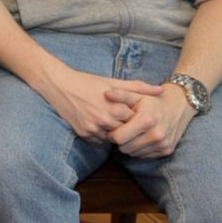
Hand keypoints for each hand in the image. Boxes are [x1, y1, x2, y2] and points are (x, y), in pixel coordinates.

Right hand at [37, 67, 164, 141]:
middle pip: (126, 132)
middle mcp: (104, 120)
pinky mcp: (83, 134)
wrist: (59, 85)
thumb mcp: (114, 82)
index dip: (137, 118)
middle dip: (128, 127)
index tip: (136, 113)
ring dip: (115, 132)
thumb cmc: (88, 82)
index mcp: (115, 107)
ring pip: (113, 139)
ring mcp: (93, 129)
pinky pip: (100, 141)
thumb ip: (139, 88)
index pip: (137, 121)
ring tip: (112, 121)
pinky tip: (100, 124)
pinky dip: (102, 135)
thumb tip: (161, 91)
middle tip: (125, 118)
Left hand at [107, 86, 195, 158]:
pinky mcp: (167, 150)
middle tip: (121, 131)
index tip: (112, 128)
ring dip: (129, 145)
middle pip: (124, 148)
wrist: (179, 106)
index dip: (111, 134)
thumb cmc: (153, 100)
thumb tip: (106, 94)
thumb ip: (121, 95)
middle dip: (119, 141)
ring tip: (131, 133)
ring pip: (133, 153)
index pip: (118, 138)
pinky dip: (139, 149)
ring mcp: (162, 144)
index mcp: (146, 120)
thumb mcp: (138, 95)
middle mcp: (156, 134)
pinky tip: (141, 138)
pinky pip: (144, 156)